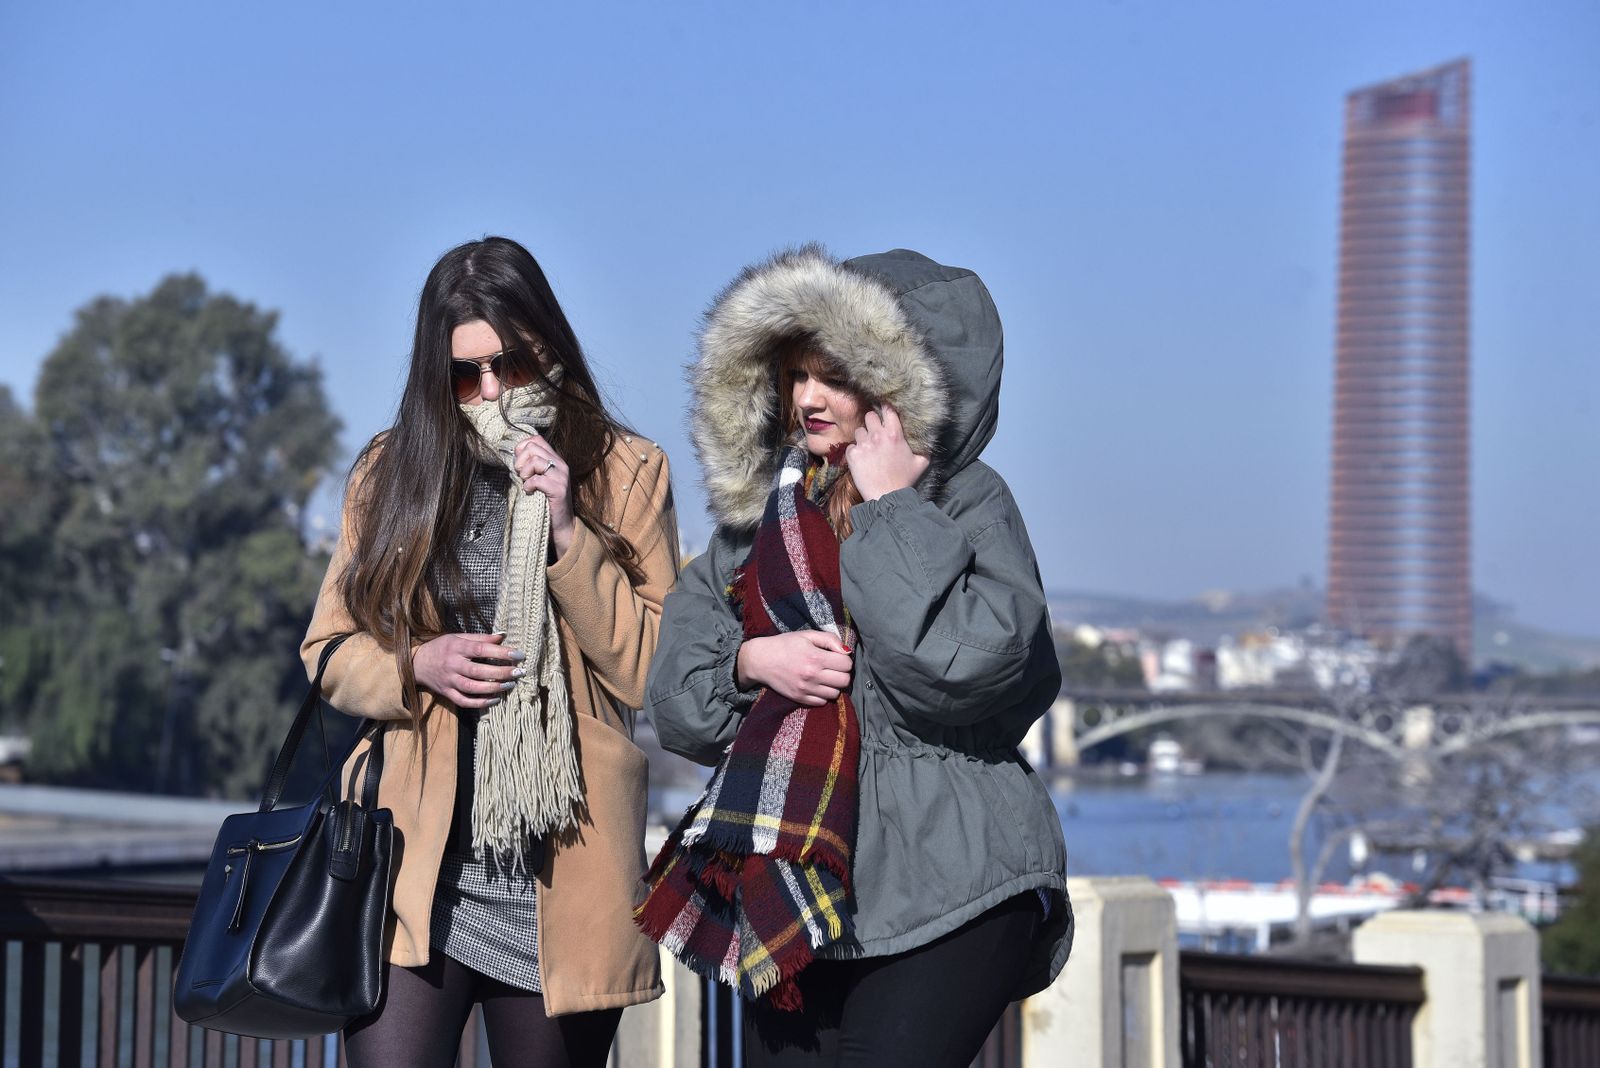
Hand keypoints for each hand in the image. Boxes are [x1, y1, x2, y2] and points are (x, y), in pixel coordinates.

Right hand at [412, 632, 524, 709]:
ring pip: (472, 688)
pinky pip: (464, 701)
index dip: (500, 652)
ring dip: (493, 688)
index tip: (518, 655)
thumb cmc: (442, 647)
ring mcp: (449, 681)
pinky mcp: (447, 693)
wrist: (416, 663)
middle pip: (478, 671)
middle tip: (519, 672)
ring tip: (510, 685)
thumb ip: (480, 638)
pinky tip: (495, 699)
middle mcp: (452, 665)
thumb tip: (503, 636)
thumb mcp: (458, 638)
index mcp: (456, 647)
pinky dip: (480, 703)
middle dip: (500, 673)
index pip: (480, 649)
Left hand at [514, 433, 574, 556]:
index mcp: (555, 459)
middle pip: (533, 447)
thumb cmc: (545, 502)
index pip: (536, 439)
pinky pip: (537, 480)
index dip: (522, 448)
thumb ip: (529, 466)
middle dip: (520, 460)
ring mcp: (561, 476)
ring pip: (535, 461)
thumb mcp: (538, 479)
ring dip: (524, 473)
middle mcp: (560, 464)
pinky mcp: (559, 489)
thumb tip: (512, 455)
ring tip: (525, 483)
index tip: (519, 464)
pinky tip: (529, 492)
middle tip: (521, 475)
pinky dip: (528, 486)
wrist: (561, 525)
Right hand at [736, 631, 852, 705]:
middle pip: (844, 681)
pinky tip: (817, 685)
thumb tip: (847, 651)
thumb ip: (830, 640)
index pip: (847, 664)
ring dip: (834, 685)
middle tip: (834, 668)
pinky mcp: (800, 699)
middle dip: (843, 673)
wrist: (761, 660)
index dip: (845, 660)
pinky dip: (823, 695)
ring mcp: (806, 689)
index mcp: (816, 657)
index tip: (838, 657)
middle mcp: (812, 675)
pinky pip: (822, 702)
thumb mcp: (807, 635)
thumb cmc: (785, 644)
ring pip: (835, 694)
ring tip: (825, 677)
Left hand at [846, 404, 929, 501]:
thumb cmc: (905, 480)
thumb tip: (929, 440)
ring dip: (864, 437)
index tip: (886, 412)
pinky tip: (862, 459)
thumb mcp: (921, 463)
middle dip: (873, 422)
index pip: (888, 410)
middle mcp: (878, 436)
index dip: (886, 409)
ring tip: (869, 447)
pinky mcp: (853, 455)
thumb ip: (925, 449)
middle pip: (870, 416)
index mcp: (895, 434)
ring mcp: (864, 445)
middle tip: (876, 431)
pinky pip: (851, 446)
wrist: (887, 497)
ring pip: (859, 430)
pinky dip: (855, 451)